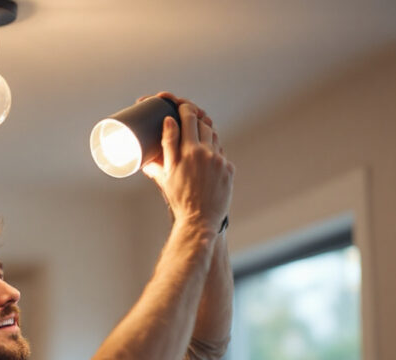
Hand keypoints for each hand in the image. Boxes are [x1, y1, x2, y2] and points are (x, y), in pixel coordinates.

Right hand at [139, 92, 233, 232]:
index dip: (185, 108)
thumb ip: (167, 145)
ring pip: (214, 138)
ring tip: (195, 139)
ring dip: (205, 134)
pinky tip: (204, 160)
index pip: (189, 118)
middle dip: (195, 118)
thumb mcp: (166, 172)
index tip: (180, 105)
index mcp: (189, 151)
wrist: (199, 220)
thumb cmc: (178, 198)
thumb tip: (166, 123)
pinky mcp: (229, 170)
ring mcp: (220, 161)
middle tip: (187, 118)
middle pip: (204, 124)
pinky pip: (221, 154)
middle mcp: (207, 152)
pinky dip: (212, 153)